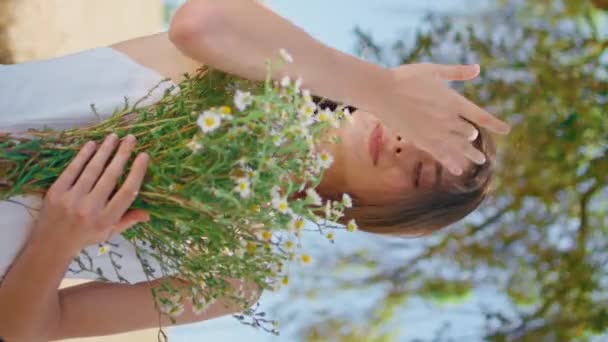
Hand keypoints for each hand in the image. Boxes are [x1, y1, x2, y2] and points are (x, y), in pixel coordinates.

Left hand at [33, 133, 149, 254]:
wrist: (51, 243)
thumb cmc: (85, 236)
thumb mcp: (109, 232)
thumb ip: (128, 220)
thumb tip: (148, 213)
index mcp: (106, 219)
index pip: (127, 192)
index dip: (136, 172)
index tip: (144, 156)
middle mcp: (90, 208)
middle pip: (110, 176)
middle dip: (122, 154)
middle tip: (131, 138)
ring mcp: (71, 199)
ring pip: (92, 169)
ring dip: (105, 150)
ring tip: (114, 136)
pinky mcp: (57, 191)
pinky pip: (73, 169)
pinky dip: (83, 155)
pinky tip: (92, 144)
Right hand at [376, 63, 509, 174]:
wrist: (382, 92)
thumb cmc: (405, 77)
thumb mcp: (433, 70)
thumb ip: (456, 72)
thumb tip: (477, 69)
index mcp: (453, 100)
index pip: (480, 115)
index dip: (495, 123)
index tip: (507, 129)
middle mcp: (447, 119)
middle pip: (467, 133)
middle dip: (472, 139)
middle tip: (478, 147)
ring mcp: (434, 131)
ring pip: (457, 147)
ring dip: (469, 154)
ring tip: (480, 161)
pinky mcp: (420, 140)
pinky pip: (440, 154)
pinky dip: (450, 162)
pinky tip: (458, 170)